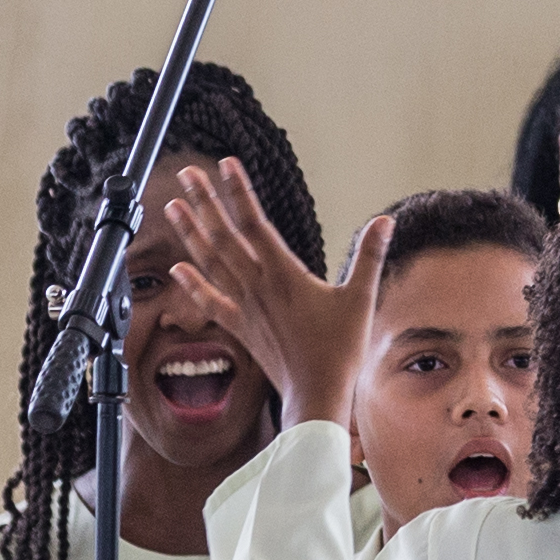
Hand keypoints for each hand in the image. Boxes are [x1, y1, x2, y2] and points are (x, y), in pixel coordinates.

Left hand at [157, 162, 381, 431]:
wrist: (316, 395)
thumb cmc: (340, 350)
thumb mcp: (361, 298)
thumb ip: (369, 256)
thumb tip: (384, 222)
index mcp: (283, 273)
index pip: (254, 222)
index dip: (238, 191)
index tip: (225, 164)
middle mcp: (257, 286)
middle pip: (224, 236)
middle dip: (205, 202)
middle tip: (187, 174)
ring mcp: (245, 307)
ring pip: (212, 263)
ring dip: (192, 232)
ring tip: (174, 206)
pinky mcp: (241, 328)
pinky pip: (212, 302)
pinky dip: (194, 285)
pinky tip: (178, 269)